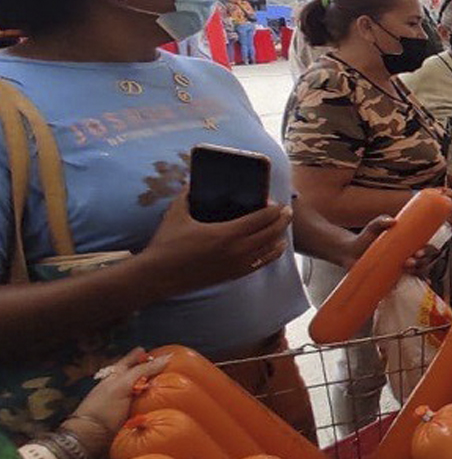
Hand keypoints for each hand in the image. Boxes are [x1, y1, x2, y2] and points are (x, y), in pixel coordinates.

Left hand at [63, 349, 169, 458]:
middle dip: (152, 372)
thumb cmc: (103, 408)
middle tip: (171, 368)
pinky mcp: (132, 419)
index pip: (130, 361)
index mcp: (116, 376)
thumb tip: (169, 357)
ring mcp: (127, 404)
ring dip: (157, 391)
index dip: (140, 355)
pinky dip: (157, 406)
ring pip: (145, 393)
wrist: (92, 439)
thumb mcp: (123, 384)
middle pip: (139, 376)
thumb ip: (144, 370)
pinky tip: (170, 405)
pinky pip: (148, 409)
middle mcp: (122, 388)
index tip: (153, 350)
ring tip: (176, 386)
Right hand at [141, 191, 291, 297]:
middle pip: (271, 233)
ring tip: (282, 229)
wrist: (158, 276)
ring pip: (269, 251)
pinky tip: (273, 249)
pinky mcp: (232, 276)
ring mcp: (236, 266)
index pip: (261, 219)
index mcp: (226, 233)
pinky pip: (260, 265)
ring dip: (279, 237)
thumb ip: (188, 194)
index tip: (276, 202)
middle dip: (282, 220)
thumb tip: (193, 181)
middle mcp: (236, 250)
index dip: (272, 209)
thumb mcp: (177, 213)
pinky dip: (270, 255)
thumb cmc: (166, 244)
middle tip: (287, 211)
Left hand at [338, 215, 439, 274]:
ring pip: (417, 271)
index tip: (420, 251)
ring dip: (418, 271)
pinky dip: (416, 283)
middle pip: (423, 261)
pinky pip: (407, 283)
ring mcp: (401, 269)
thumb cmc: (364, 238)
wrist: (350, 253)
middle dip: (422, 261)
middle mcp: (407, 257)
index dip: (428, 250)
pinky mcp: (393, 278)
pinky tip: (421, 283)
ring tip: (407, 265)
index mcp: (407, 245)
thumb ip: (381, 221)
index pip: (425, 247)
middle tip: (412, 258)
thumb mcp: (373, 227)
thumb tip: (393, 221)